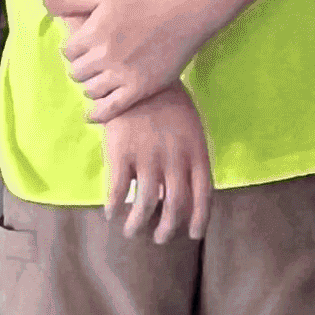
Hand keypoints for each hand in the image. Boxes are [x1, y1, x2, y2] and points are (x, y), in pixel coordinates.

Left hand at [52, 0, 218, 117]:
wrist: (186, 11)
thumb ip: (73, 1)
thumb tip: (45, 3)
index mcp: (93, 32)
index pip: (68, 52)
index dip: (74, 50)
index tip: (82, 50)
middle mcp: (104, 55)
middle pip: (77, 72)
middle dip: (81, 69)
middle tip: (90, 67)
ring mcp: (122, 74)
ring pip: (91, 91)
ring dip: (90, 87)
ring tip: (98, 82)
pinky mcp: (140, 88)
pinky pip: (111, 109)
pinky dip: (98, 114)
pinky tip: (93, 114)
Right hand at [102, 85, 213, 242]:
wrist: (139, 76)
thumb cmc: (169, 101)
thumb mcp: (191, 128)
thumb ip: (191, 157)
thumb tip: (185, 189)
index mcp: (196, 153)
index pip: (203, 196)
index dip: (199, 220)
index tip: (194, 234)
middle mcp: (175, 161)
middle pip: (175, 207)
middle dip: (167, 229)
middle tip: (159, 237)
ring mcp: (148, 159)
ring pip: (145, 205)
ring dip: (138, 224)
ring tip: (132, 231)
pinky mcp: (121, 154)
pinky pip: (117, 192)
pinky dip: (114, 208)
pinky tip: (111, 213)